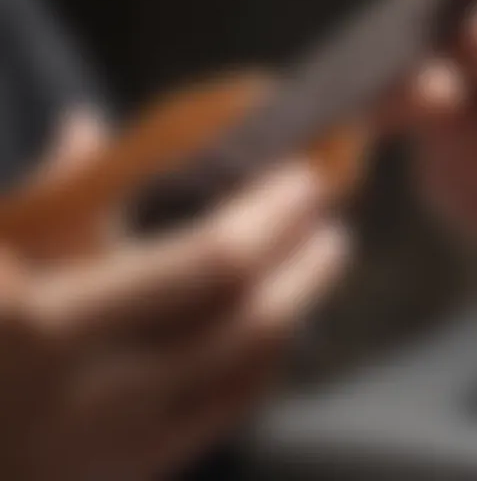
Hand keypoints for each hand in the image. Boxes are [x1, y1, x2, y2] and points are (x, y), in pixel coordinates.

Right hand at [0, 162, 346, 480]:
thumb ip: (46, 191)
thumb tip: (87, 126)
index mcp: (47, 328)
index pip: (207, 264)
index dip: (269, 217)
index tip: (306, 178)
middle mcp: (92, 400)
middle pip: (244, 324)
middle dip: (304, 267)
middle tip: (334, 220)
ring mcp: (109, 455)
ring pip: (242, 377)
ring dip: (292, 312)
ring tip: (320, 263)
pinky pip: (216, 421)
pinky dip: (259, 369)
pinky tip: (278, 332)